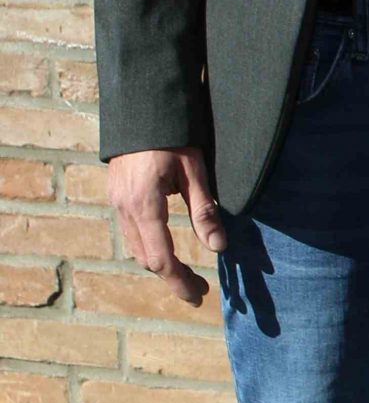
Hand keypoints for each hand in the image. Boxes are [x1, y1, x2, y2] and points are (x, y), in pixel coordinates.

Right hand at [108, 146, 223, 306]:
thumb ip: (204, 210)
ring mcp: (116, 201)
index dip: (179, 281)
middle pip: (146, 258)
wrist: (141, 107)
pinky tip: (167, 248)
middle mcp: (124, 208)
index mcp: (144, 205)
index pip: (161, 258)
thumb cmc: (173, 135)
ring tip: (185, 275)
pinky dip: (149, 247)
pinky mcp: (116, 195)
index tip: (199, 295)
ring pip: (136, 247)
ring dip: (159, 264)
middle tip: (198, 291)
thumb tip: (218, 247)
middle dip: (172, 278)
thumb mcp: (194, 170)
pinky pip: (130, 232)